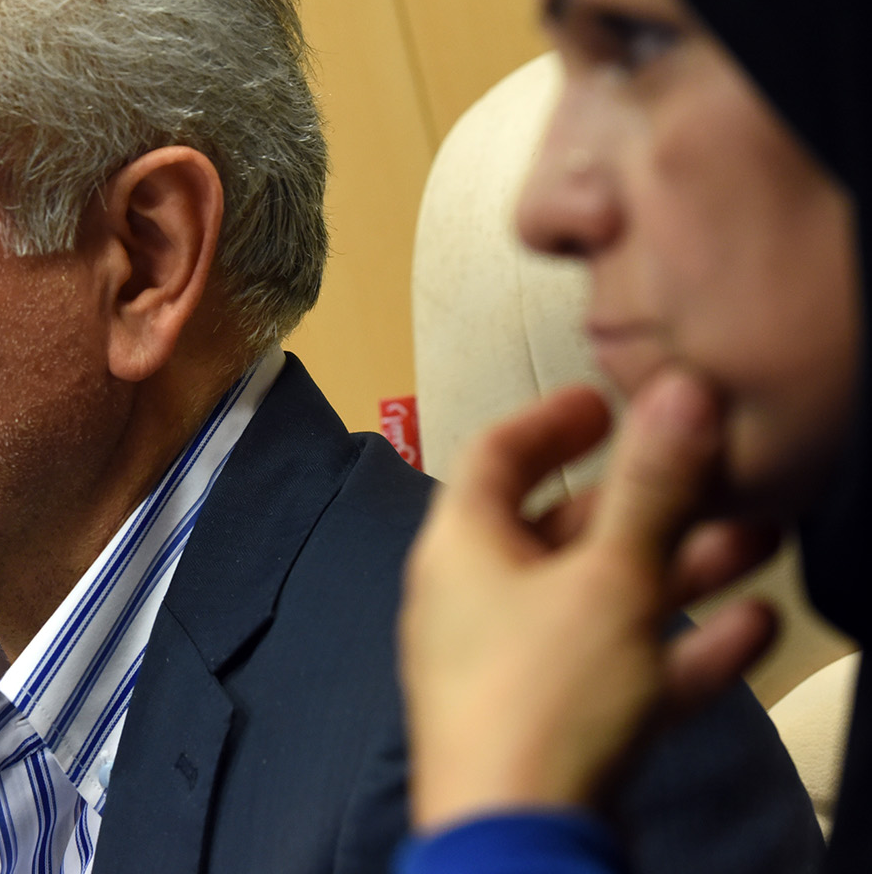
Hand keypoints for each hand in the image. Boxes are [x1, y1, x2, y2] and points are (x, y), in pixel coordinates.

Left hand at [400, 369, 780, 830]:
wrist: (520, 842)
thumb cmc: (542, 698)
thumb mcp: (607, 578)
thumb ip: (649, 487)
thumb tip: (676, 391)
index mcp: (461, 549)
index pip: (495, 456)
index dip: (552, 421)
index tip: (607, 402)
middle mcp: (477, 602)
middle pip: (561, 532)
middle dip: (645, 504)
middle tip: (713, 477)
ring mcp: (514, 668)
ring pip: (602, 601)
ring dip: (678, 570)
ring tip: (758, 542)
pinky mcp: (555, 727)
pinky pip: (622, 670)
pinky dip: (680, 647)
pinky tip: (754, 631)